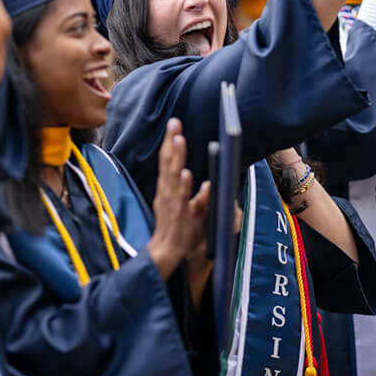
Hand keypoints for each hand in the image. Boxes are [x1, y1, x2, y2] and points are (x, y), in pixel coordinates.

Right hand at [147, 119, 210, 279]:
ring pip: (173, 175)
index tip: (175, 125)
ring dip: (176, 158)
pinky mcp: (179, 214)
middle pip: (168, 162)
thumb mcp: (188, 210)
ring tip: (179, 140)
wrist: (167, 252)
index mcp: (167, 189)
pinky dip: (183, 186)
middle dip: (172, 141)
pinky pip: (182, 198)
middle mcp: (167, 192)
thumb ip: (197, 197)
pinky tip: (186, 174)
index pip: (168, 160)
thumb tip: (208, 184)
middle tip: (174, 122)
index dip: (171, 142)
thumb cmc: (179, 231)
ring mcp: (172, 202)